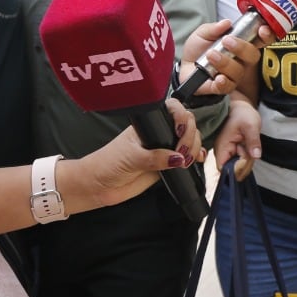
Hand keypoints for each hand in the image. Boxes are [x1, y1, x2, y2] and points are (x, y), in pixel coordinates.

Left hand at [79, 99, 201, 207]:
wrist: (100, 186)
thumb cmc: (108, 165)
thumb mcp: (131, 158)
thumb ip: (155, 158)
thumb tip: (178, 158)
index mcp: (148, 124)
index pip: (173, 111)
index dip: (182, 118)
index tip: (180, 132)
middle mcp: (158, 133)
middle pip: (187, 125)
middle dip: (190, 137)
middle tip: (182, 152)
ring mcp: (164, 149)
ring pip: (189, 141)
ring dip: (194, 148)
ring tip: (185, 161)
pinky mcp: (167, 165)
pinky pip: (187, 158)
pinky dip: (195, 158)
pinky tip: (196, 160)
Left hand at [179, 19, 268, 96]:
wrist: (185, 66)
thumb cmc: (199, 48)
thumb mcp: (203, 33)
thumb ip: (214, 28)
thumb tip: (227, 23)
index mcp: (241, 44)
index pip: (261, 40)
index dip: (266, 35)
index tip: (262, 30)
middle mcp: (241, 60)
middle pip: (253, 56)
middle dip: (242, 48)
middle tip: (227, 41)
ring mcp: (233, 75)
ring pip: (238, 71)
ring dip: (225, 62)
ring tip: (210, 55)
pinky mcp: (222, 87)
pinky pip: (228, 86)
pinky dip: (223, 82)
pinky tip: (217, 77)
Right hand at [214, 96, 262, 179]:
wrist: (239, 107)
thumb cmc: (242, 114)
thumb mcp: (251, 125)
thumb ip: (253, 141)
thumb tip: (256, 156)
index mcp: (222, 147)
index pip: (225, 169)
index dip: (237, 168)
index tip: (247, 157)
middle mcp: (222, 152)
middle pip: (233, 170)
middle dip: (245, 163)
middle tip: (249, 147)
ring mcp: (227, 153)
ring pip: (238, 167)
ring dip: (247, 159)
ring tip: (248, 144)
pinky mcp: (232, 153)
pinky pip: (240, 161)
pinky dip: (247, 157)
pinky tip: (248, 147)